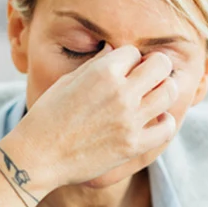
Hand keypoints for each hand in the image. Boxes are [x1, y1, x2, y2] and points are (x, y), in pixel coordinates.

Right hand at [6, 44, 179, 187]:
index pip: (134, 51)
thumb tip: (114, 50)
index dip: (129, 60)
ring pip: (170, 92)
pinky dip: (165, 122)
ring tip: (153, 97)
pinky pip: (167, 127)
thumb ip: (95, 65)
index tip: (122, 71)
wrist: (37, 156)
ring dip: (164, 91)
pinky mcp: (133, 145)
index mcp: (102, 72)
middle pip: (161, 64)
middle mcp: (120, 92)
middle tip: (148, 78)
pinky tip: (155, 121)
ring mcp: (129, 120)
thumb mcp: (67, 81)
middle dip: (156, 67)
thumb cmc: (47, 116)